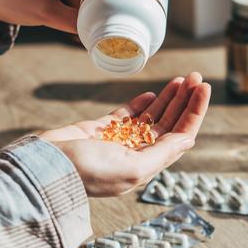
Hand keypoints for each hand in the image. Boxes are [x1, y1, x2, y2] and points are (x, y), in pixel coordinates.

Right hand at [39, 72, 210, 196]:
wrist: (44, 166)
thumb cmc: (86, 171)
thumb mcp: (132, 168)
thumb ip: (161, 154)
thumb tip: (188, 141)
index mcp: (145, 166)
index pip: (179, 137)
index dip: (194, 112)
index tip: (203, 88)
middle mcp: (135, 155)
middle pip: (168, 124)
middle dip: (183, 101)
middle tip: (195, 76)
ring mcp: (118, 143)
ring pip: (150, 118)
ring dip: (166, 99)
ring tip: (180, 80)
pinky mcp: (100, 131)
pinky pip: (127, 116)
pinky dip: (140, 104)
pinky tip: (152, 94)